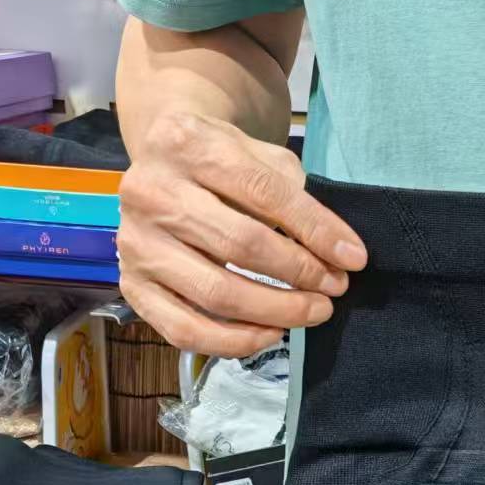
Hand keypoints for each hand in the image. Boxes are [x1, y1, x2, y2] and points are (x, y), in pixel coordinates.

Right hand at [117, 112, 366, 357]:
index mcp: (184, 143)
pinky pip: (185, 331)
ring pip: (217, 294)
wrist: (164, 162)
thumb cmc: (223, 162)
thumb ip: (297, 199)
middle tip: (334, 289)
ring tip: (313, 311)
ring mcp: (134, 241)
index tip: (354, 259)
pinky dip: (236, 341)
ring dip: (278, 312)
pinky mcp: (131, 285)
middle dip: (300, 275)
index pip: (263, 192)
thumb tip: (341, 256)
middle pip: (241, 246)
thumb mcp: (260, 157)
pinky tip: (270, 333)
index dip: (316, 230)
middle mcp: (148, 191)